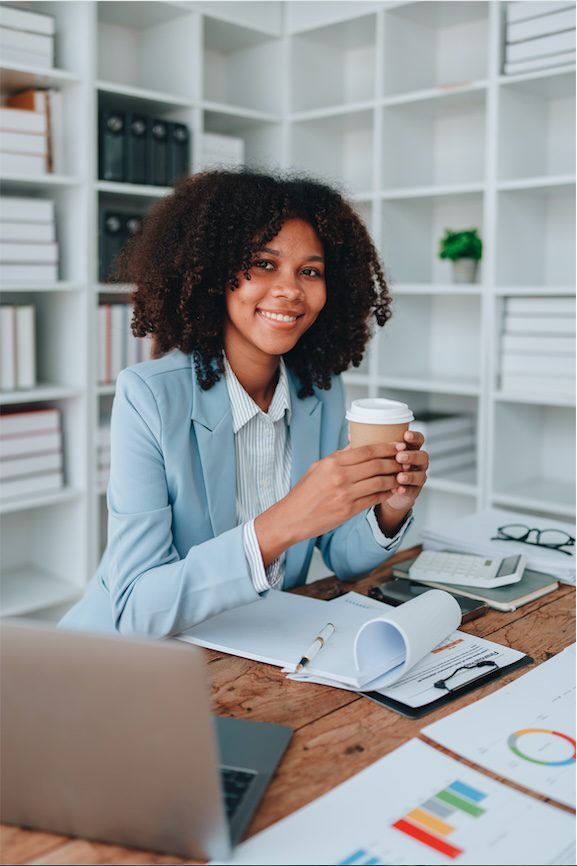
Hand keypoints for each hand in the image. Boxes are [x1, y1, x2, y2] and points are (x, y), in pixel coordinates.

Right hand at [255, 443, 402, 565]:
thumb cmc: (304, 493)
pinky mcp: (349, 510)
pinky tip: (393, 490)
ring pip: (380, 482)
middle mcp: (340, 476)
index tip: (398, 445)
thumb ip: (339, 457)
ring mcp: (345, 494)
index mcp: (332, 462)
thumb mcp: (318, 467)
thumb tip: (357, 445)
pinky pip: (374, 499)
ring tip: (402, 475)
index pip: (367, 450)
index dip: (386, 447)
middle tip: (405, 459)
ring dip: (394, 478)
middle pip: (377, 464)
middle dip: (395, 461)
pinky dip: (387, 494)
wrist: (292, 517)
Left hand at [375, 429, 428, 534]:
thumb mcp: (376, 456)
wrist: (385, 490)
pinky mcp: (414, 490)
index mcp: (409, 449)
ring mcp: (417, 476)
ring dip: (410, 474)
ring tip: (400, 476)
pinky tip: (399, 489)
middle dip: (411, 456)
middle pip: (422, 456)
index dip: (414, 437)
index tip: (406, 435)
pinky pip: (413, 490)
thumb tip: (352, 434)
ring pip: (420, 474)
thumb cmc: (381, 468)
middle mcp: (416, 461)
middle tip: (399, 457)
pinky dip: (406, 489)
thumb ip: (369, 446)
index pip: (417, 439)